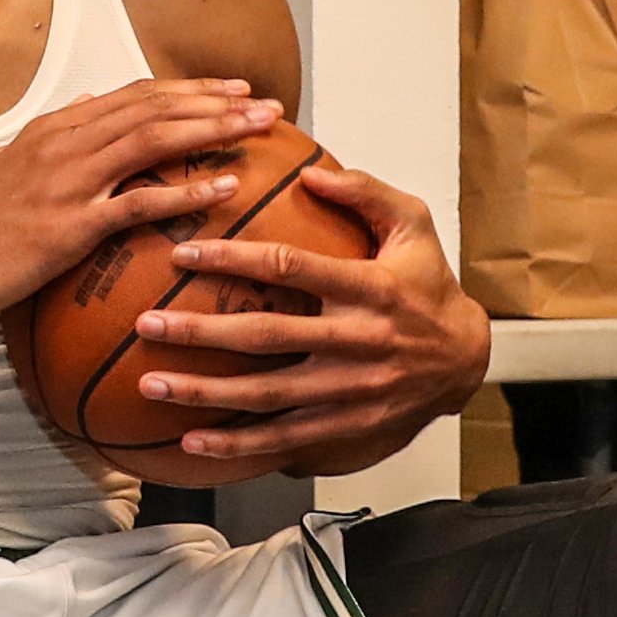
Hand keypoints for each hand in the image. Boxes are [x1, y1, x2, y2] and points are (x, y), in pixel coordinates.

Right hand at [0, 81, 266, 324]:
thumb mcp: (6, 165)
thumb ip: (51, 135)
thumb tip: (86, 104)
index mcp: (54, 129)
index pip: (136, 95)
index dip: (190, 89)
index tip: (234, 89)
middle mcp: (64, 143)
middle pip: (155, 108)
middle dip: (216, 102)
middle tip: (266, 105)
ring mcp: (67, 182)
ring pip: (154, 141)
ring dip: (212, 131)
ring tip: (258, 131)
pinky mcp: (70, 225)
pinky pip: (139, 202)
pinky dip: (185, 190)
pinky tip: (224, 188)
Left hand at [128, 164, 492, 472]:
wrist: (466, 362)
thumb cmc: (429, 286)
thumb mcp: (414, 225)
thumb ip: (365, 192)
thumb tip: (309, 171)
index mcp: (371, 288)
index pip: (292, 268)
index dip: (234, 260)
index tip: (185, 253)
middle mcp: (359, 342)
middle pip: (267, 337)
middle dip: (201, 331)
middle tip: (149, 323)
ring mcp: (351, 391)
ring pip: (267, 395)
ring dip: (205, 392)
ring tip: (152, 383)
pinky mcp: (347, 427)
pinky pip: (284, 439)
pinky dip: (237, 444)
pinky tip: (191, 441)